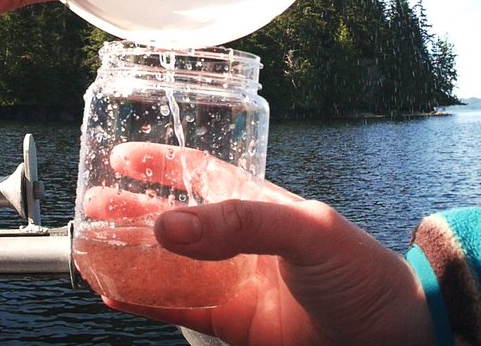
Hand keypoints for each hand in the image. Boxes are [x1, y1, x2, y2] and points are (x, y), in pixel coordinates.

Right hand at [93, 143, 435, 345]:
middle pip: (173, 221)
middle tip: (90, 207)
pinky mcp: (232, 324)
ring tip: (90, 249)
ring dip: (129, 258)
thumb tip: (169, 223)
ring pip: (167, 267)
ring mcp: (234, 283)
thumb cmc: (362, 272)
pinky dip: (142, 303)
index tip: (122, 153)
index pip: (201, 173)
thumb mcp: (307, 229)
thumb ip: (241, 222)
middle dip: (130, 212)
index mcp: (259, 204)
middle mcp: (240, 241)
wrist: (390, 335)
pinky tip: (114, 294)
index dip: (162, 162)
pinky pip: (176, 310)